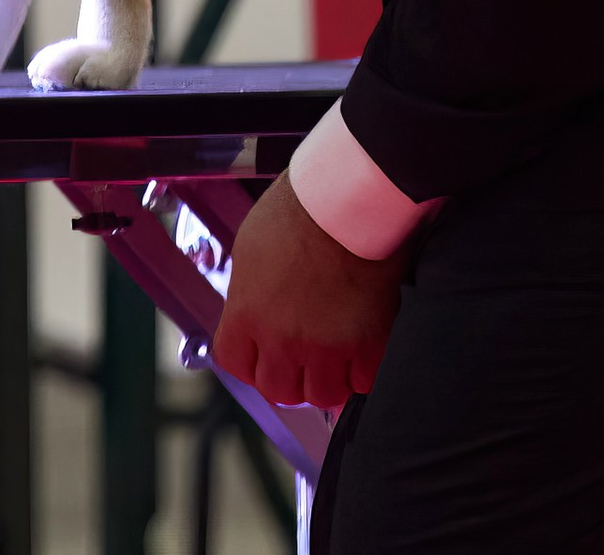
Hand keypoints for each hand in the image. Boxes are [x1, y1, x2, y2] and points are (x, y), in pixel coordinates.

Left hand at [212, 173, 406, 408]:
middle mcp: (283, 340)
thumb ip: (250, 297)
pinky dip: (361, 372)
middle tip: (299, 358)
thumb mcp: (249, 253)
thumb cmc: (293, 216)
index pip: (235, 364)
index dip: (248, 361)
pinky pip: (363, 384)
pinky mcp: (368, 348)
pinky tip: (359, 349)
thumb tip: (254, 319)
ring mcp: (327, 349)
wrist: (342, 206)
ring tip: (332, 353)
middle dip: (287, 377)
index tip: (259, 353)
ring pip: (323, 396)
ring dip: (327, 379)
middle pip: (279, 390)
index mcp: (246, 314)